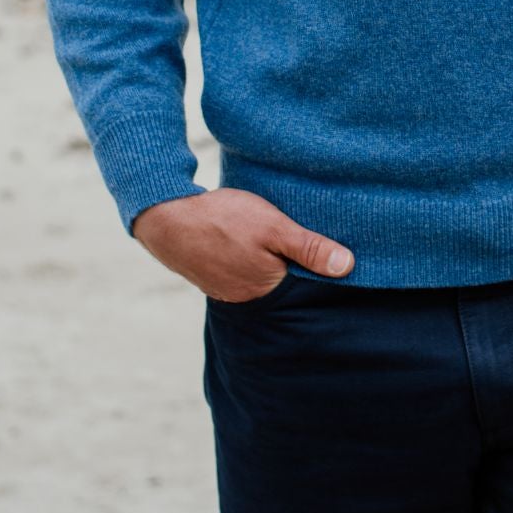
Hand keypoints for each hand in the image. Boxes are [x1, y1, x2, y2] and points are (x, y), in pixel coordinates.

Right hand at [132, 187, 354, 301]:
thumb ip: (309, 247)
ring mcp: (227, 288)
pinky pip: (241, 269)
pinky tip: (249, 240)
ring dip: (270, 259)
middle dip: (294, 264)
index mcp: (267, 288)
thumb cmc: (221, 219)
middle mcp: (247, 296)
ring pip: (262, 274)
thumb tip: (347, 266)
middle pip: (283, 281)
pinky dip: (249, 257)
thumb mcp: (272, 227)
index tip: (333, 251)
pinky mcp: (213, 275)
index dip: (318, 266)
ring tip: (276, 239)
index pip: (304, 283)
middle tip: (303, 239)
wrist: (165, 216)